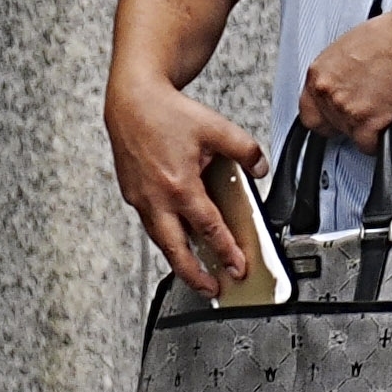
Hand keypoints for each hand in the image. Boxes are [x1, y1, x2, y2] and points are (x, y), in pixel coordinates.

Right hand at [106, 75, 266, 296]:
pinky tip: (180, 242)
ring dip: (179, 260)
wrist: (131, 101)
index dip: (225, 250)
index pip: (208, 227)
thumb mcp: (218, 128)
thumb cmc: (167, 113)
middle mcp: (155, 197)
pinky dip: (167, 238)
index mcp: (178, 184)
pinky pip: (152, 223)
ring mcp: (139, 197)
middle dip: (194, 274)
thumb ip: (246, 152)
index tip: (238, 267)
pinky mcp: (132, 194)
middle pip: (175, 248)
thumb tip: (261, 170)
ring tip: (197, 275)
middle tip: (213, 290)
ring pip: (160, 239)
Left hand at [290, 11, 391, 154]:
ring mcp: (344, 109)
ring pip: (350, 135)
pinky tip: (385, 128)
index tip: (333, 119)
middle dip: (346, 122)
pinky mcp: (367, 121)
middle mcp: (326, 93)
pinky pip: (367, 145)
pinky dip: (376, 142)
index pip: (307, 112)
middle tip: (363, 112)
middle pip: (330, 125)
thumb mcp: (345, 50)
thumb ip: (335, 74)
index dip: (324, 117)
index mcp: (318, 74)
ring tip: (380, 111)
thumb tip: (340, 86)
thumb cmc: (386, 39)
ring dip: (365, 129)